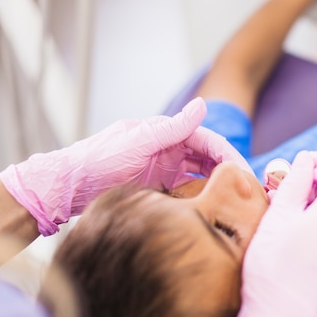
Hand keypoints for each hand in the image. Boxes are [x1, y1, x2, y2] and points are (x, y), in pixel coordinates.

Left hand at [0, 97, 251, 235]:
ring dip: (219, 187)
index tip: (246, 177)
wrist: (68, 187)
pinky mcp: (159, 188)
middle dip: (230, 174)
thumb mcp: (138, 143)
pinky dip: (202, 198)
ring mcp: (164, 169)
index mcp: (167, 133)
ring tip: (237, 205)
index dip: (229, 157)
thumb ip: (172, 127)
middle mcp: (169, 149)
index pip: (209, 142)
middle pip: (209, 159)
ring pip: (201, 176)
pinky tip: (212, 211)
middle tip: (249, 195)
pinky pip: (188, 191)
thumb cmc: (99, 161)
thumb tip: (204, 104)